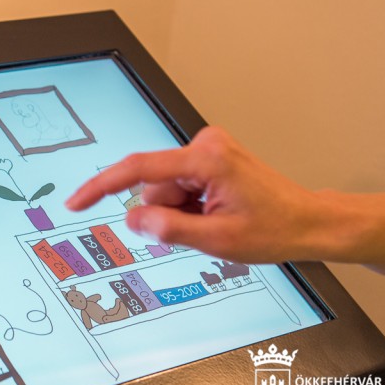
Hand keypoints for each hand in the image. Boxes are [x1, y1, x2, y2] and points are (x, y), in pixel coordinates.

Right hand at [65, 126, 322, 263]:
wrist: (308, 222)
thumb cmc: (274, 229)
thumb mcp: (219, 240)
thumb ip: (171, 229)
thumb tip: (134, 219)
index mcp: (207, 159)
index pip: (139, 169)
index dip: (102, 186)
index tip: (76, 202)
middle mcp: (205, 145)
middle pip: (154, 185)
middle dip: (168, 212)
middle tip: (202, 229)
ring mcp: (208, 148)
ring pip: (165, 188)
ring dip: (181, 211)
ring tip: (214, 221)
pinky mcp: (210, 156)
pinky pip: (179, 184)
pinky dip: (189, 204)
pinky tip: (215, 212)